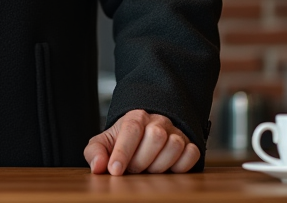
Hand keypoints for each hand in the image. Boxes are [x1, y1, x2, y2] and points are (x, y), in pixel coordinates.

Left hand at [84, 109, 199, 174]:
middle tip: (133, 170)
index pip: (131, 129)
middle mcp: (158, 121)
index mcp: (135, 117)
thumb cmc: (123, 142)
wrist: (144, 138)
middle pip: (155, 137)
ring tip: (148, 169)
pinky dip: (181, 166)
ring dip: (160, 165)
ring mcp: (176, 132)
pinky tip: (167, 169)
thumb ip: (95, 152)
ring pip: (175, 146)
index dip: (123, 152)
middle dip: (141, 160)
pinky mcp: (190, 144)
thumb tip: (98, 167)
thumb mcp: (104, 144)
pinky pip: (191, 154)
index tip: (115, 170)